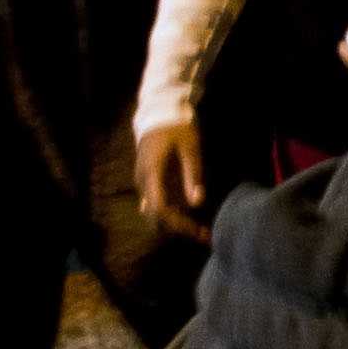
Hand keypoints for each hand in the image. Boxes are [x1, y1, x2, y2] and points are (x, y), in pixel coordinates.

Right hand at [136, 122, 213, 244]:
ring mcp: (143, 182)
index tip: (197, 229)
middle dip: (178, 228)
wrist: (158, 113)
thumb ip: (192, 175)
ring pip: (154, 212)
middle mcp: (143, 181)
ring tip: (202, 231)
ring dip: (175, 224)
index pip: (158, 208)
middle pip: (155, 216)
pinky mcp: (148, 181)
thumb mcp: (190, 148)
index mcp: (152, 173)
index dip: (176, 223)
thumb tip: (197, 203)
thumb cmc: (177, 128)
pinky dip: (172, 214)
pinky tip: (190, 218)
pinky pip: (156, 203)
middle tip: (204, 236)